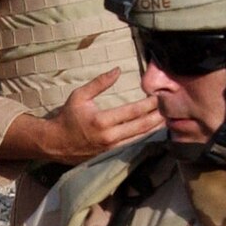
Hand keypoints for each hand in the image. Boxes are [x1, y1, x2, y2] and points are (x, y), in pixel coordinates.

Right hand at [23, 70, 164, 165]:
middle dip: (157, 117)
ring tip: (166, 120)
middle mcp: (109, 137)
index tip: (159, 97)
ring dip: (154, 129)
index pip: (132, 111)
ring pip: (139, 139)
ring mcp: (111, 149)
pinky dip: (144, 139)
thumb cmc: (67, 117)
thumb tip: (117, 70)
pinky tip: (153, 133)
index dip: (148, 104)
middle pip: (141, 127)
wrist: (55, 143)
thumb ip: (99, 83)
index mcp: (102, 121)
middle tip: (170, 108)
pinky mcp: (111, 156)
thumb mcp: (79, 96)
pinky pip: (132, 147)